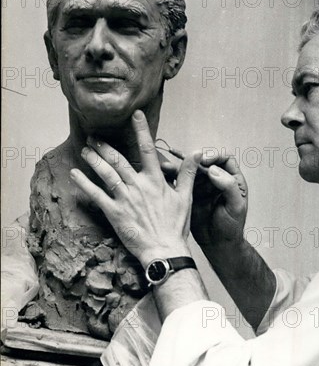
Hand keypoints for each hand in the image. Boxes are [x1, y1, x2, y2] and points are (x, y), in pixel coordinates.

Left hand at [70, 111, 200, 267]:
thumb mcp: (186, 197)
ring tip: (85, 150)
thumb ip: (187, 173)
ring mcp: (125, 199)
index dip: (141, 130)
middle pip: (119, 160)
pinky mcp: (114, 213)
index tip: (135, 114)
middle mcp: (138, 186)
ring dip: (94, 160)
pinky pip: (96, 195)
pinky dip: (84, 184)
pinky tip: (75, 174)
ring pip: (106, 174)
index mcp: (156, 180)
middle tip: (94, 137)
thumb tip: (196, 153)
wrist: (164, 250)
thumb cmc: (176, 225)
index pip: (148, 149)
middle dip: (105, 147)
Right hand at [162, 153, 247, 247]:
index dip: (214, 156)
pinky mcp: (191, 194)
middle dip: (192, 160)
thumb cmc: (232, 227)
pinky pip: (182, 181)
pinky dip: (174, 177)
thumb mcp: (235, 207)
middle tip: (181, 160)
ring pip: (191, 170)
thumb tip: (213, 170)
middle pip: (204, 162)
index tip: (204, 160)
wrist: (218, 244)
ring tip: (166, 166)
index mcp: (232, 179)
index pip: (224, 159)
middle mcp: (217, 179)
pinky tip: (164, 174)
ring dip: (179, 167)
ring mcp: (203, 186)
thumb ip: (228, 187)